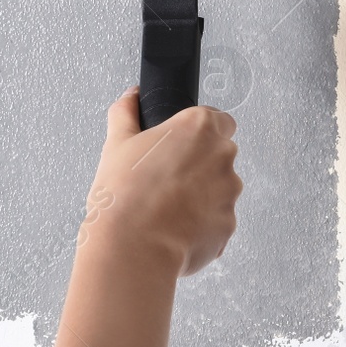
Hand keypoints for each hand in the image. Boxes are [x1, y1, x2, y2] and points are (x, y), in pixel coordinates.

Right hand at [88, 88, 242, 276]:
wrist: (132, 248)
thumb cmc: (125, 196)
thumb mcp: (116, 144)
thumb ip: (126, 113)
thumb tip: (130, 97)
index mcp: (199, 127)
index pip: (219, 119)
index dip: (200, 133)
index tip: (183, 145)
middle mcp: (222, 155)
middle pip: (220, 154)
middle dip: (200, 165)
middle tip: (167, 179)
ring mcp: (229, 192)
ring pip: (221, 188)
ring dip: (203, 196)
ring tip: (167, 208)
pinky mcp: (228, 224)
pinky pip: (218, 220)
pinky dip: (202, 224)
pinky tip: (175, 228)